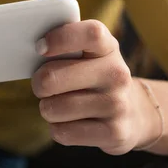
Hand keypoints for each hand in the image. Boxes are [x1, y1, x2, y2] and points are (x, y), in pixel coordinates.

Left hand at [31, 20, 159, 154]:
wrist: (134, 113)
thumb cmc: (93, 76)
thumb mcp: (88, 55)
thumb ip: (64, 46)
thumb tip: (33, 48)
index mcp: (108, 47)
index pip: (90, 34)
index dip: (60, 39)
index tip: (40, 48)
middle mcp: (116, 74)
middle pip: (52, 77)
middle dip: (38, 84)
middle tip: (43, 85)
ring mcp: (117, 105)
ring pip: (54, 108)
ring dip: (47, 108)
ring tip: (59, 104)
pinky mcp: (114, 133)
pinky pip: (62, 132)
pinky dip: (57, 128)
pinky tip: (71, 122)